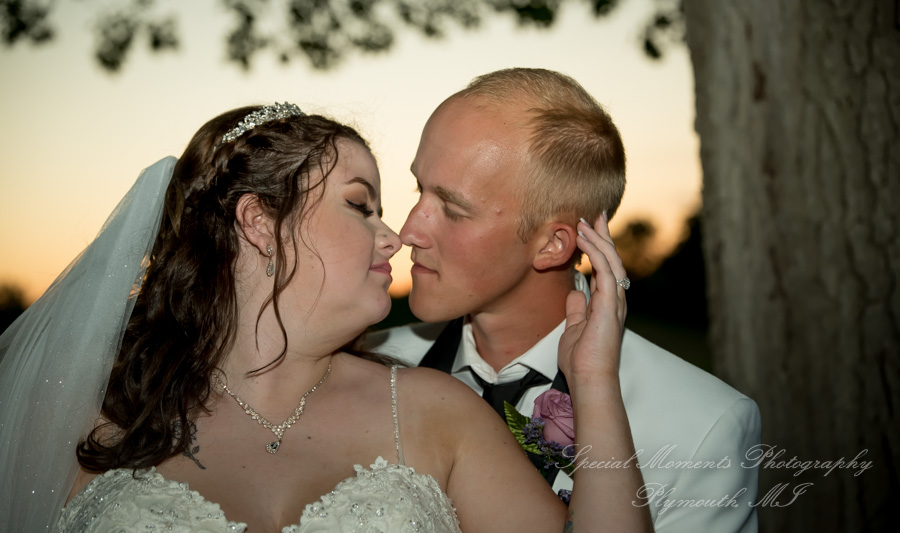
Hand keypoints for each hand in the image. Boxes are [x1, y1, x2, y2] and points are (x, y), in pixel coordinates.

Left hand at [558, 213, 627, 385]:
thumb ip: (577, 310)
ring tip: (585, 222)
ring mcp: (615, 301)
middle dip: (603, 236)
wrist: (589, 378)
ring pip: (611, 261)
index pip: (605, 269)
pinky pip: (605, 270)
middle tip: (594, 215)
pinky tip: (584, 239)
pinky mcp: (610, 304)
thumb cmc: (582, 360)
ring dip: (598, 239)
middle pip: (612, 259)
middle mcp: (615, 300)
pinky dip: (596, 252)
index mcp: (607, 304)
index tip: (590, 229)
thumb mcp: (574, 328)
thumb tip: (574, 293)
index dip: (599, 248)